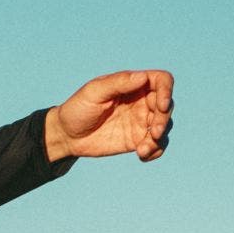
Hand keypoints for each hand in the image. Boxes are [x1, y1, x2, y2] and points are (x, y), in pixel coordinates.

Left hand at [45, 68, 173, 162]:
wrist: (67, 135)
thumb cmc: (78, 108)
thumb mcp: (94, 92)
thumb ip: (119, 83)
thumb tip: (143, 77)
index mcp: (132, 85)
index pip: (161, 81)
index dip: (167, 91)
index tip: (161, 106)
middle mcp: (140, 101)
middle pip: (167, 105)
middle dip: (164, 119)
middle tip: (153, 133)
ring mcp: (140, 121)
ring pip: (164, 126)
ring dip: (159, 138)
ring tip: (142, 149)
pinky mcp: (137, 140)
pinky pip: (156, 145)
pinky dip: (155, 151)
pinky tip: (142, 155)